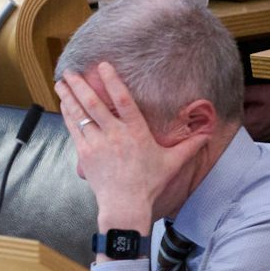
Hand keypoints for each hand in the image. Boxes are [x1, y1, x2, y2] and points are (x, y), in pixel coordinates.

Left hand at [56, 63, 206, 234]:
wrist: (125, 205)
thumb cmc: (149, 184)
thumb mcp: (172, 163)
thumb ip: (189, 146)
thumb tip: (208, 135)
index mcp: (136, 133)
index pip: (124, 101)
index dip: (113, 81)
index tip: (103, 65)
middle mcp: (115, 135)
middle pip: (94, 104)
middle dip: (80, 85)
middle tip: (70, 70)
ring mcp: (98, 144)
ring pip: (80, 114)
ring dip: (69, 96)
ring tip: (61, 82)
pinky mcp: (85, 154)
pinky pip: (73, 129)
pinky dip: (67, 114)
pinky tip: (63, 103)